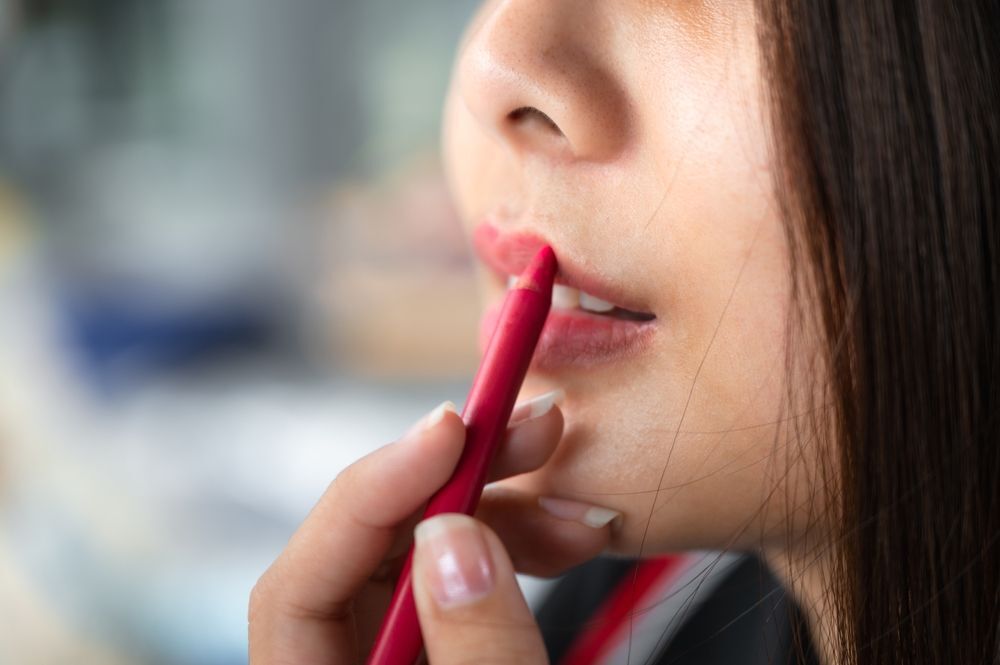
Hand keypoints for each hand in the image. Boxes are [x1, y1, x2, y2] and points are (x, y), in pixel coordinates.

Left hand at [248, 393, 620, 663]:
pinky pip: (463, 581)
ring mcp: (391, 656)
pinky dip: (514, 551)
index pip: (300, 583)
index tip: (451, 429)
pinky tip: (562, 536)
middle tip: (534, 430)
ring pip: (425, 557)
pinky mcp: (437, 649)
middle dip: (459, 481)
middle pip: (369, 550)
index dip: (371, 492)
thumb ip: (475, 648)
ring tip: (576, 504)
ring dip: (505, 513)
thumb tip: (455, 535)